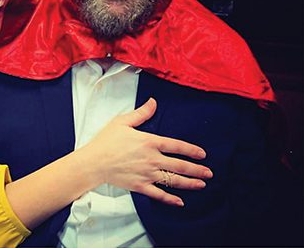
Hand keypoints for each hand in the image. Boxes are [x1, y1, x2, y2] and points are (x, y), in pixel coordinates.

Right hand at [82, 98, 211, 205]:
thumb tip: (153, 102)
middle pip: (180, 165)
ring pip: (173, 180)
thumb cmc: (106, 140)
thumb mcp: (123, 121)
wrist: (94, 162)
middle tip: (209, 172)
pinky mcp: (140, 186)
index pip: (176, 146)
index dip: (191, 150)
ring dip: (190, 183)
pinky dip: (171, 199)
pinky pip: (159, 194)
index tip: (202, 154)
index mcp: (149, 142)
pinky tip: (180, 201)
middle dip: (197, 170)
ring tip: (202, 184)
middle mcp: (152, 159)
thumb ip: (141, 113)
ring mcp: (147, 174)